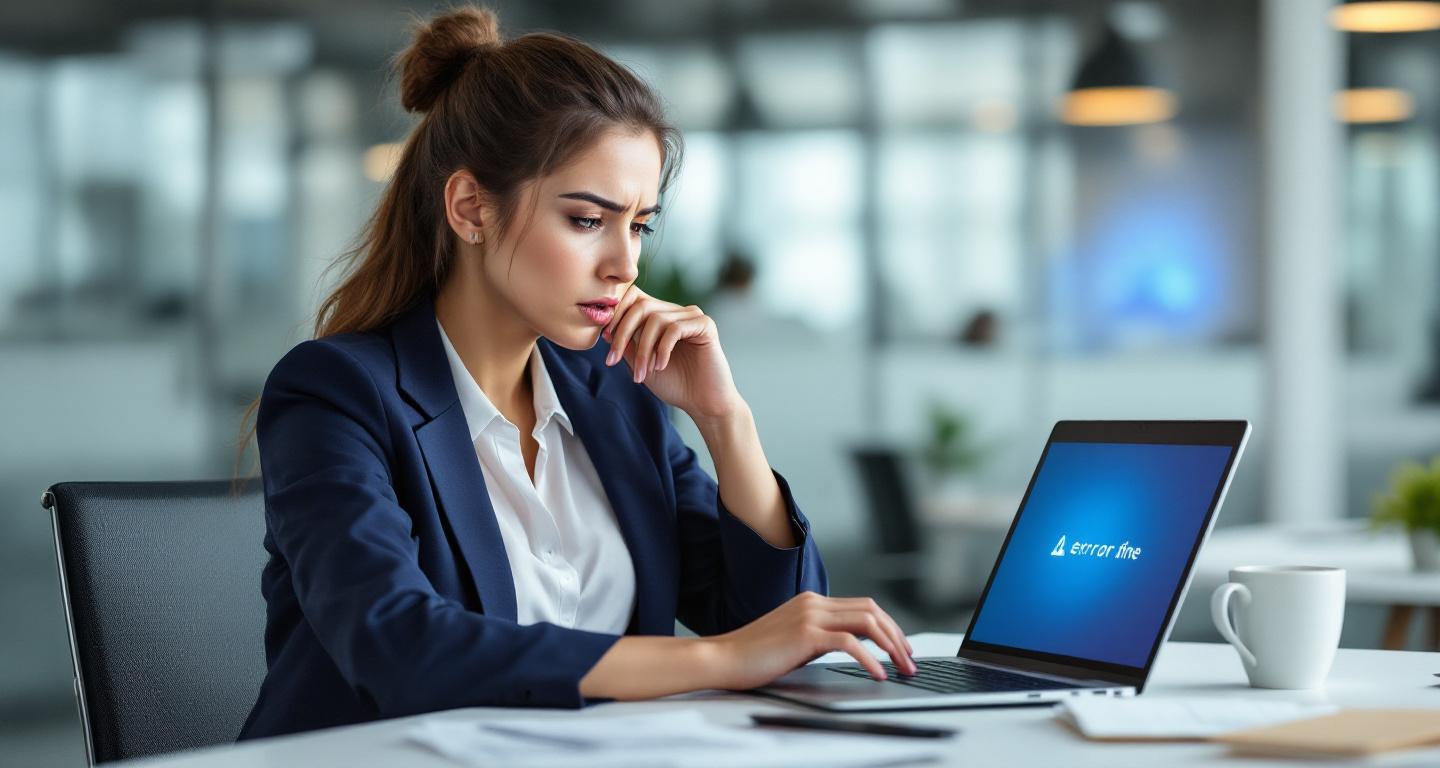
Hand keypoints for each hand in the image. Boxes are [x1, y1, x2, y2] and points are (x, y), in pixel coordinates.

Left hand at [602, 285, 739, 419]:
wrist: (702, 403)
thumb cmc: (674, 385)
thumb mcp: (640, 363)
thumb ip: (626, 344)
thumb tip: (605, 328)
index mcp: (662, 316)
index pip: (634, 297)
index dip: (616, 314)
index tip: (604, 339)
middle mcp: (677, 311)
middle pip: (641, 306)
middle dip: (622, 333)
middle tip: (612, 360)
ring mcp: (692, 316)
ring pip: (656, 319)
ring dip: (643, 349)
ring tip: (642, 373)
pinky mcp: (705, 325)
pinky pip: (675, 329)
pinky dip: (662, 349)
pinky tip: (661, 366)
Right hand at [700, 592, 915, 690]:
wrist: (723, 658)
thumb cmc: (755, 656)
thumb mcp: (794, 641)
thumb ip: (820, 637)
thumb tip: (851, 648)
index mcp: (812, 602)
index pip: (864, 606)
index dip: (889, 626)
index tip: (902, 648)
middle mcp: (814, 603)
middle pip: (872, 610)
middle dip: (897, 635)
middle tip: (910, 660)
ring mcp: (810, 615)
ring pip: (866, 621)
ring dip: (891, 645)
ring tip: (901, 668)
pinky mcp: (805, 634)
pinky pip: (849, 642)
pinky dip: (869, 658)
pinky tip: (877, 673)